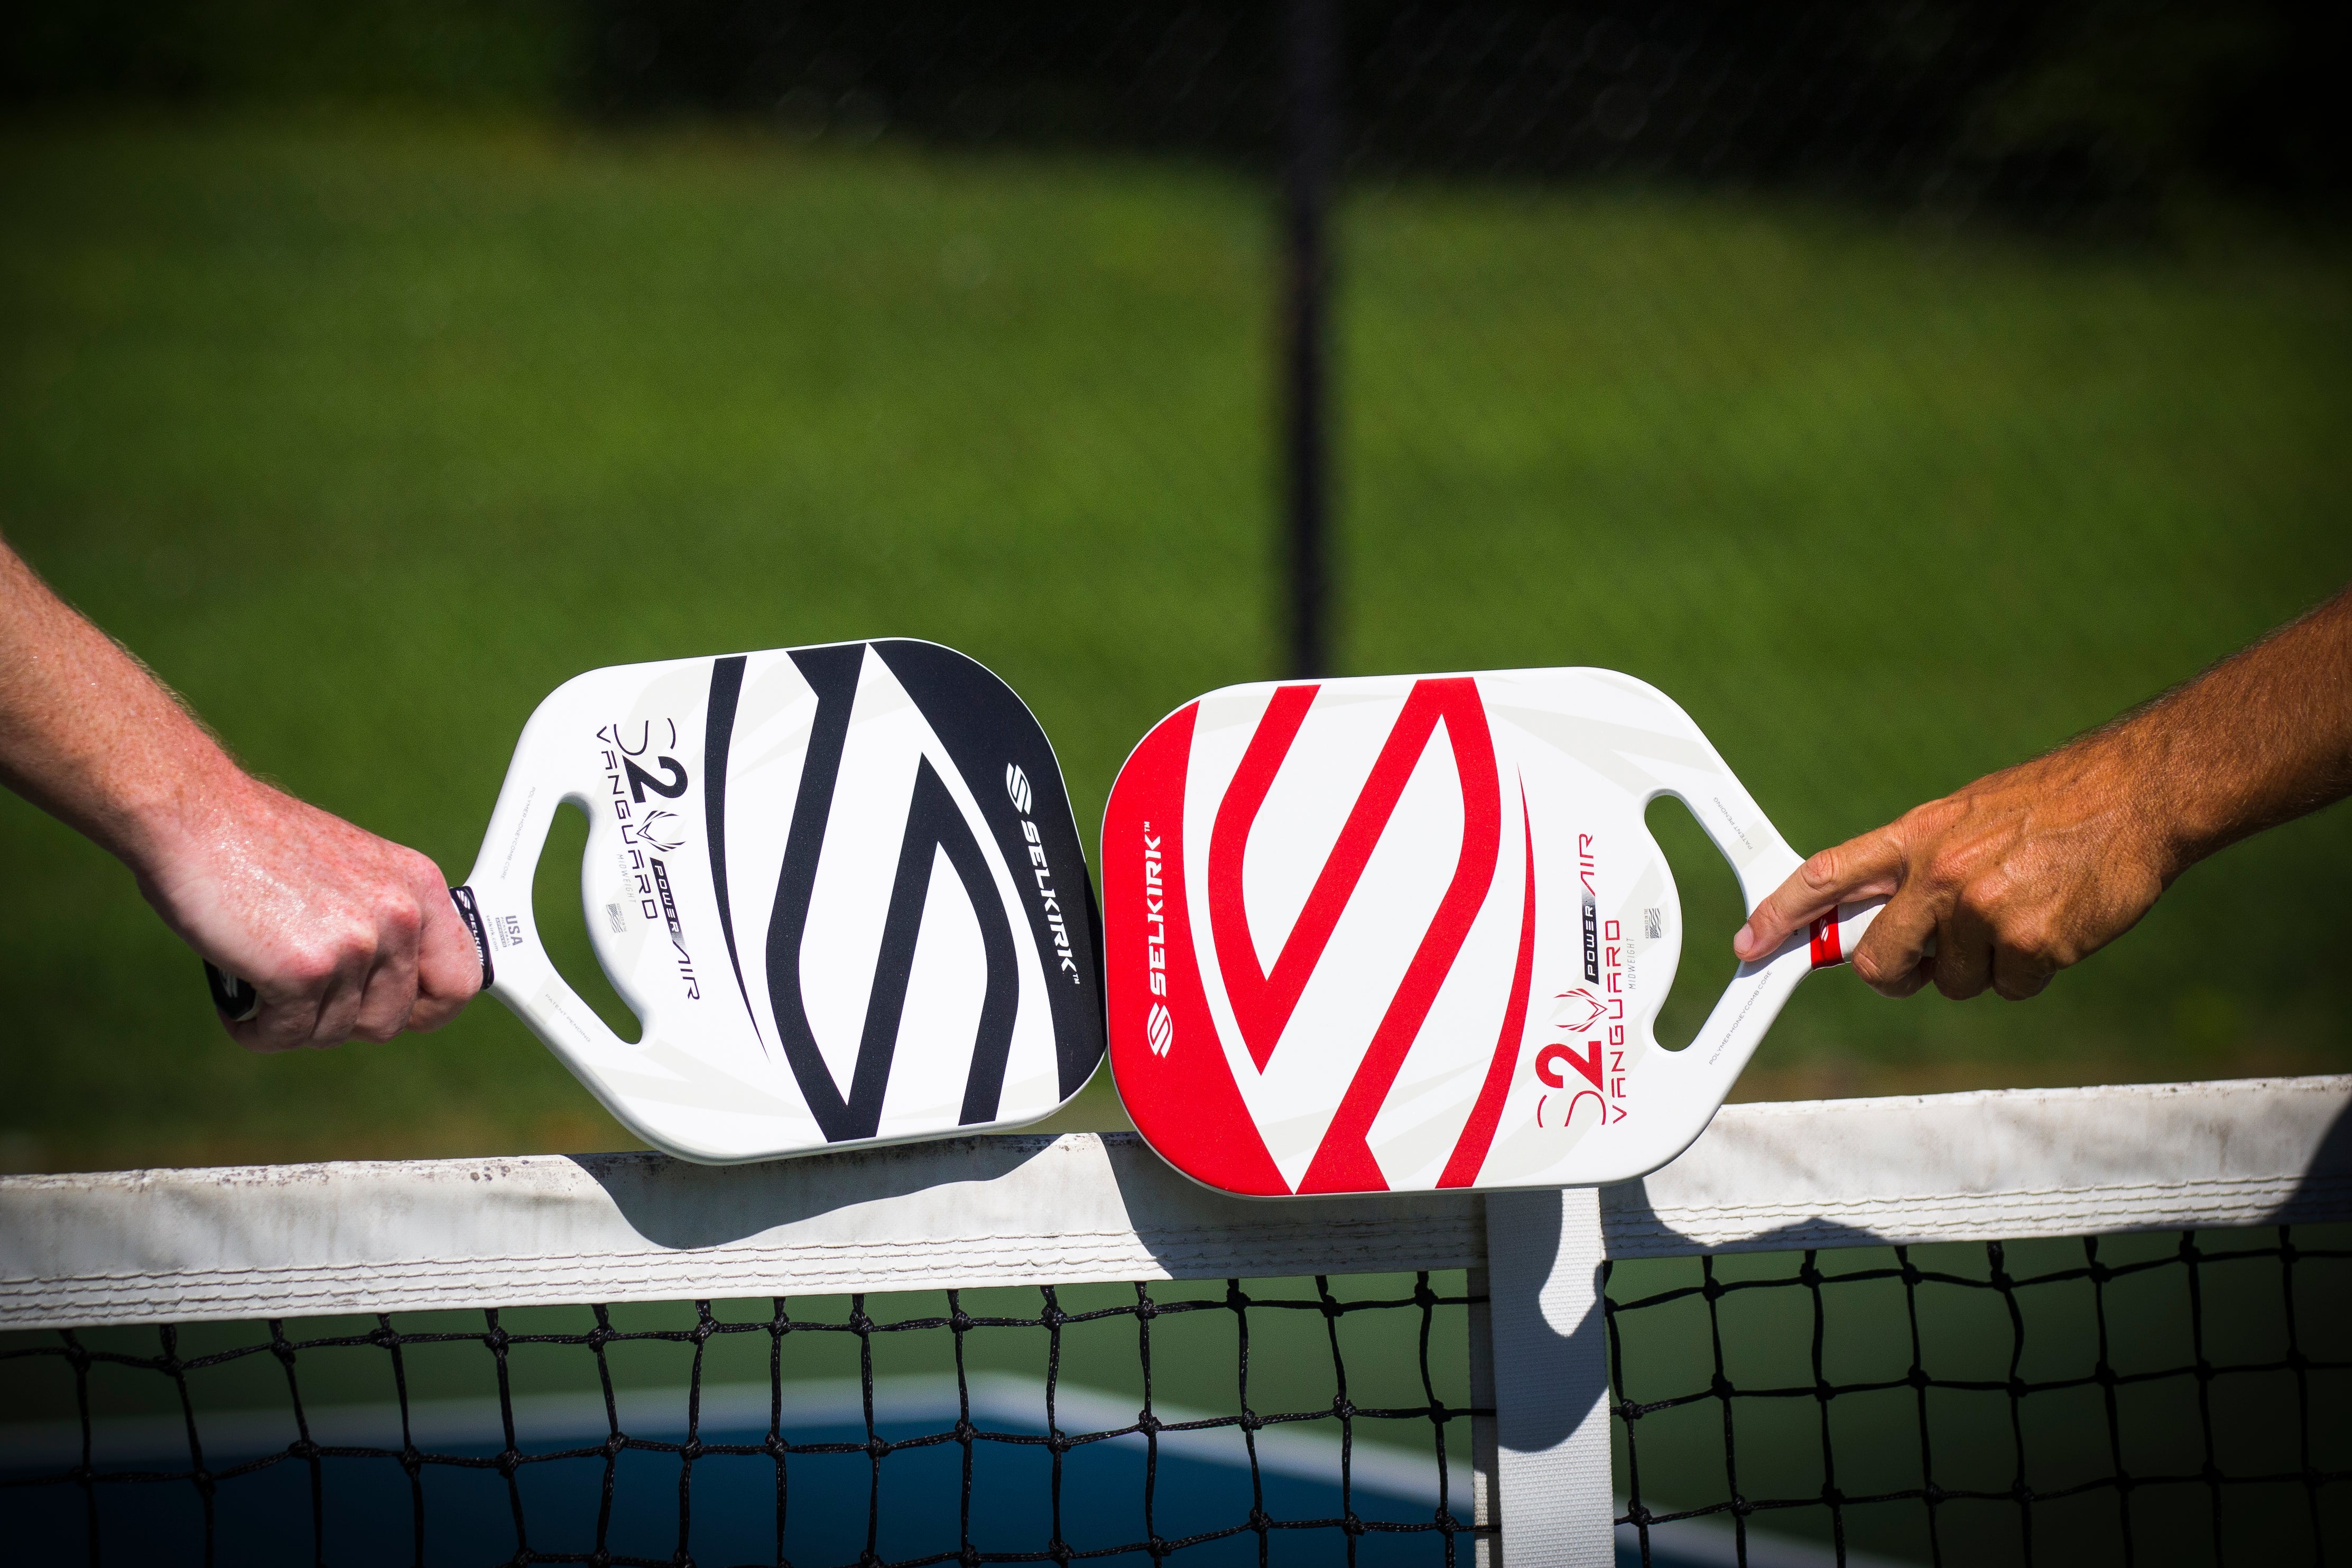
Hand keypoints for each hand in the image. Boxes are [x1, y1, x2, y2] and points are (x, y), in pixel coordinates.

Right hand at [137, 775, 482, 1050]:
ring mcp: (356, 944)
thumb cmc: (259, 843)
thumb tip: (392, 982)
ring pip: (334, 1033)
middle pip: (390, 1020)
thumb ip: (382, 921)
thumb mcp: (354, 872)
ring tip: (262, 986)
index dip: (423, 1011)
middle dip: (341, 1021)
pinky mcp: (305, 970)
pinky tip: (238, 1002)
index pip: (459, 982)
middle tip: (302, 999)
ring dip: (291, 1022)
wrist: (195, 814)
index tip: (388, 1013)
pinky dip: (256, 1030)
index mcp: (419, 887)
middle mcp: (400, 915)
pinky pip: (286, 1035)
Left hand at [1731, 735, 2171, 1000]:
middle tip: (1929, 960)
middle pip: (1878, 963)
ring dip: (1983, 965)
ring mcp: (1984, 911)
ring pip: (1953, 983)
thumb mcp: (1965, 818)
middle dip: (1897, 974)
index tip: (1748, 941)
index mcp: (1916, 836)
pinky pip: (2010, 988)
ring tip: (2022, 911)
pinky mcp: (2032, 945)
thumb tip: (1876, 917)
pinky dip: (2031, 970)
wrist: (2135, 796)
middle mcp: (1940, 874)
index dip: (1779, 912)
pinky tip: (2055, 924)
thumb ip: (1916, 866)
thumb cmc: (2050, 806)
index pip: (1825, 875)